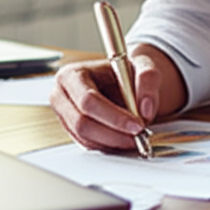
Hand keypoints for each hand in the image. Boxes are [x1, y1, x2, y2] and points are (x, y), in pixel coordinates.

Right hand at [50, 44, 185, 152]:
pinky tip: (125, 139)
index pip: (88, 100)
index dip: (113, 116)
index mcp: (72, 74)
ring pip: (85, 138)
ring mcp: (65, 116)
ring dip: (113, 142)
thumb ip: (148, 79)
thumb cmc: (129, 70)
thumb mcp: (144, 64)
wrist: (126, 81)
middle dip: (113, 133)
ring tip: (136, 137)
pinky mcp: (72, 130)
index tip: (137, 125)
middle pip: (82, 123)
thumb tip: (145, 110)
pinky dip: (109, 145)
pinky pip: (89, 144)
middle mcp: (61, 96)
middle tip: (139, 136)